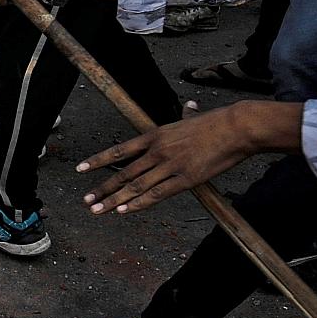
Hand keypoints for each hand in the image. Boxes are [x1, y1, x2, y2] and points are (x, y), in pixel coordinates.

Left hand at [74, 102, 296, 214]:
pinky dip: (138, 204)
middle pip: (123, 172)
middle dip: (102, 188)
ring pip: (135, 186)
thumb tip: (190, 106)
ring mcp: (170, 166)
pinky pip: (157, 195)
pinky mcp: (186, 179)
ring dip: (114, 200)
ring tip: (98, 210)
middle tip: (86, 200)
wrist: (237, 128)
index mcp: (154, 135)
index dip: (98, 160)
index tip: (80, 169)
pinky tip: (124, 211)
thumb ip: (186, 116)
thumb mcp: (192, 118)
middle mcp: (157, 151)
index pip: (119, 150)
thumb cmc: (217, 123)